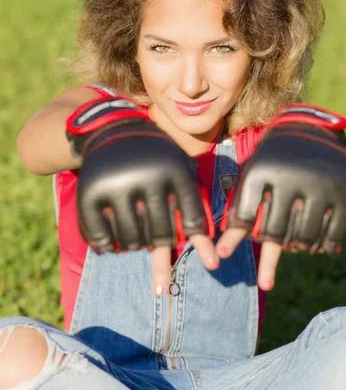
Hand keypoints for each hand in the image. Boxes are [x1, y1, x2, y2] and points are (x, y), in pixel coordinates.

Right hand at [67, 97, 218, 294]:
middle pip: (161, 235)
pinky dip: (108, 246)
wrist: (114, 132)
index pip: (193, 221)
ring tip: (135, 240)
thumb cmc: (158, 158)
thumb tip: (210, 255)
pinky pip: (102, 237)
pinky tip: (111, 246)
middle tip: (158, 243)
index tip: (203, 256)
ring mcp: (117, 187)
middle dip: (161, 244)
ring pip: (132, 240)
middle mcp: (147, 178)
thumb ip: (195, 202)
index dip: (199, 243)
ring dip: (135, 245)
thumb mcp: (181, 167)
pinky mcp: (91, 194)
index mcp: (174, 171)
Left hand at [216, 104, 345, 289]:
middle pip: (275, 234)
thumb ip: (238, 214)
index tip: (234, 244)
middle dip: (272, 241)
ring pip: (304, 239)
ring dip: (297, 247)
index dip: (237, 237)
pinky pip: (332, 237)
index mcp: (262, 171)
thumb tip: (220, 256)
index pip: (244, 220)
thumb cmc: (271, 163)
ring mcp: (321, 186)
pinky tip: (319, 246)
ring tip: (295, 244)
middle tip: (274, 239)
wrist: (310, 131)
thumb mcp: (251, 179)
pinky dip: (324, 246)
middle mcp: (292, 177)